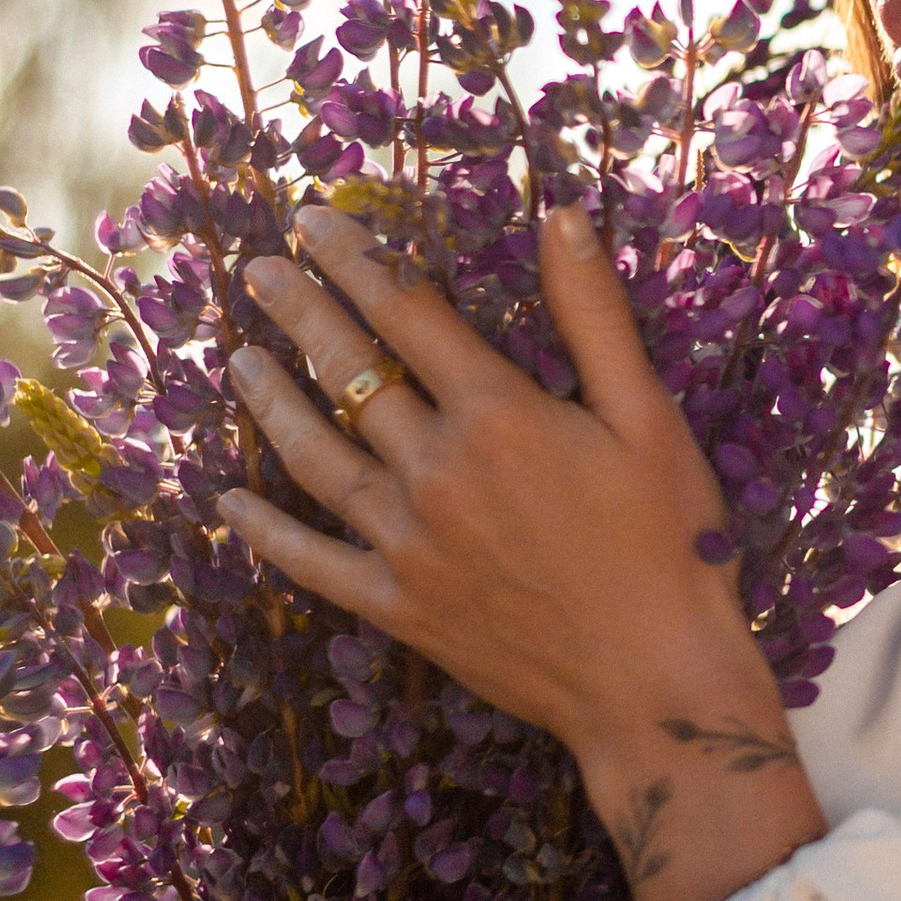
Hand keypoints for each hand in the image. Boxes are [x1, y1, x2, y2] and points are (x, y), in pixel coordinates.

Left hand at [218, 201, 824, 900]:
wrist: (656, 685)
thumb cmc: (670, 544)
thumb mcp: (649, 418)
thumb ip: (594, 316)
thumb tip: (559, 215)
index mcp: (497, 413)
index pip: (405, 311)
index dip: (355, 259)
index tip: (315, 223)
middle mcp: (436, 469)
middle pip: (349, 372)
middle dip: (299, 312)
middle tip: (258, 271)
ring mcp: (408, 542)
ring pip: (315, 457)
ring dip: (272, 401)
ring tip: (239, 359)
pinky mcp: (399, 606)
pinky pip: (313, 561)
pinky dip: (267, 532)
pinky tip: (230, 504)